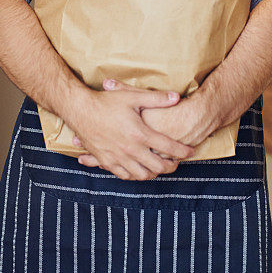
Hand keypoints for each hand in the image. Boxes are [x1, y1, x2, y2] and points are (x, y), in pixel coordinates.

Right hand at [71, 79, 194, 180]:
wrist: (80, 110)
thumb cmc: (106, 102)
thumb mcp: (133, 97)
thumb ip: (156, 99)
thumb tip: (176, 97)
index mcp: (140, 134)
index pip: (168, 147)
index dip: (183, 151)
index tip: (191, 152)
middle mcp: (130, 149)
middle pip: (158, 167)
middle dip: (171, 166)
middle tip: (177, 163)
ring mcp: (118, 158)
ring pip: (142, 175)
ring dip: (154, 174)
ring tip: (159, 168)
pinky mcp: (106, 161)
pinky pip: (124, 176)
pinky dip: (135, 175)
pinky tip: (138, 170)